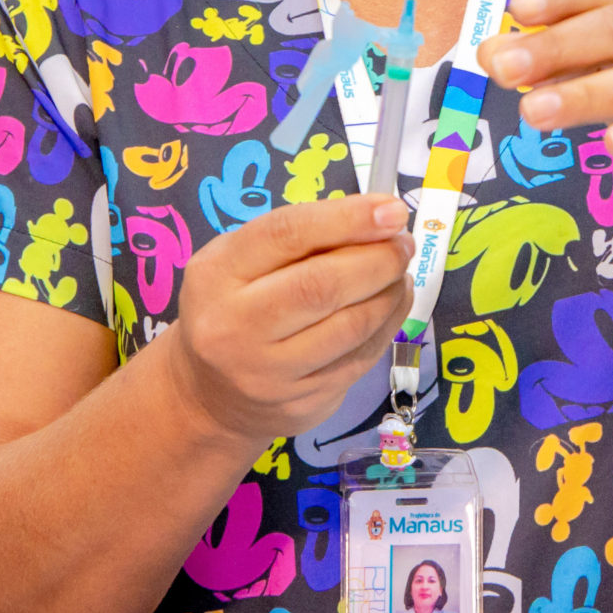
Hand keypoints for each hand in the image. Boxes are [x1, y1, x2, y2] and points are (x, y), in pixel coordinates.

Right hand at [163, 195, 412, 443]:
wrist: (209, 395)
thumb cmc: (233, 308)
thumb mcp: (240, 261)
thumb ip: (298, 238)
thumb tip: (377, 220)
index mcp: (218, 274)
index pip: (287, 234)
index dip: (347, 218)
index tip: (392, 209)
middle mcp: (236, 326)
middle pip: (322, 285)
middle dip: (377, 259)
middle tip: (403, 243)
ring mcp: (269, 372)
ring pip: (350, 327)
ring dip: (389, 293)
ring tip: (400, 271)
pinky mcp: (301, 403)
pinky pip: (359, 359)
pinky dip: (387, 324)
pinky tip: (392, 304)